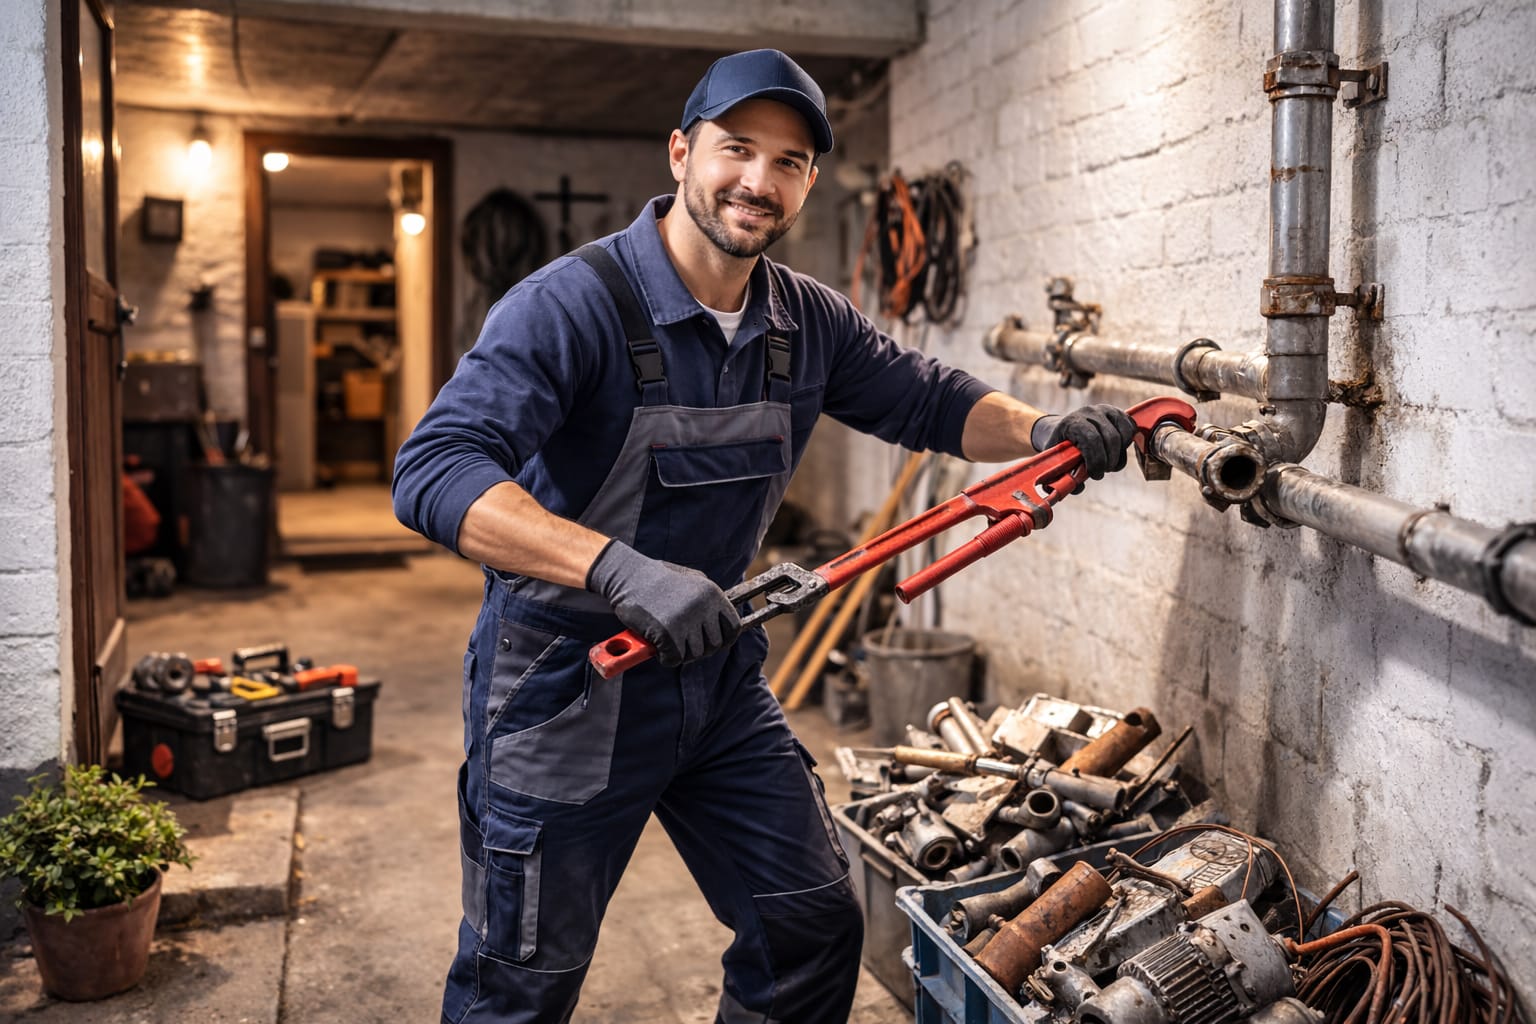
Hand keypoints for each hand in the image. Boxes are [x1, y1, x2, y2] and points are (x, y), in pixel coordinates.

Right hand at [586, 540, 740, 666]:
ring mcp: (685, 620)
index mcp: (712, 593)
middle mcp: (702, 607)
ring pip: (693, 655)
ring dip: (679, 651)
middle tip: (680, 639)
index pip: (733, 628)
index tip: (710, 641)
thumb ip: (709, 598)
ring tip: (665, 634)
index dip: (723, 639)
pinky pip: (673, 659)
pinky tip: (655, 642)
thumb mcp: (692, 580)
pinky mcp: (666, 633)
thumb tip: (725, 620)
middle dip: (697, 647)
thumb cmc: (658, 579)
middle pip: (713, 645)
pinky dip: (663, 656)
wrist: (627, 576)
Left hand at [1030, 404, 1137, 478]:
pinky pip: (1131, 427)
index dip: (1097, 461)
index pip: (1092, 440)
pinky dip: (1128, 443)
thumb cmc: (1061, 449)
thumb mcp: (1057, 462)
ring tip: (1109, 464)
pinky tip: (1116, 452)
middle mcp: (1089, 413)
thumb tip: (1078, 487)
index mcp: (1072, 423)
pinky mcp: (1117, 412)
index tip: (1095, 475)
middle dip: (1109, 461)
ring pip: (1124, 433)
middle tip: (1103, 472)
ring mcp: (1104, 410)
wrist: (1064, 430)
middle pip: (1111, 438)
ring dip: (1119, 454)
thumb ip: (1065, 477)